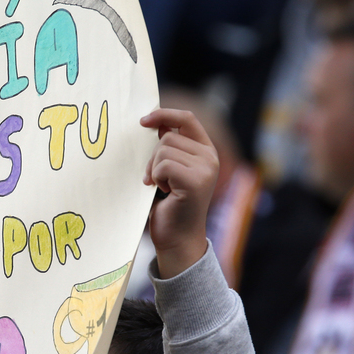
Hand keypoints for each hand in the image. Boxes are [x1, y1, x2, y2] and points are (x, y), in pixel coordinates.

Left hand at [140, 109, 217, 278]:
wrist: (177, 239)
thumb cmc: (169, 206)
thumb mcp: (170, 171)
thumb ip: (169, 148)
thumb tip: (156, 123)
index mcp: (206, 151)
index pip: (187, 118)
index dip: (164, 114)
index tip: (143, 121)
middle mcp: (210, 157)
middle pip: (168, 136)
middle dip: (153, 157)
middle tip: (155, 179)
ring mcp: (206, 168)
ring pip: (164, 150)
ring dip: (154, 169)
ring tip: (162, 187)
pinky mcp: (196, 181)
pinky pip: (163, 165)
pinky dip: (156, 178)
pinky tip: (164, 192)